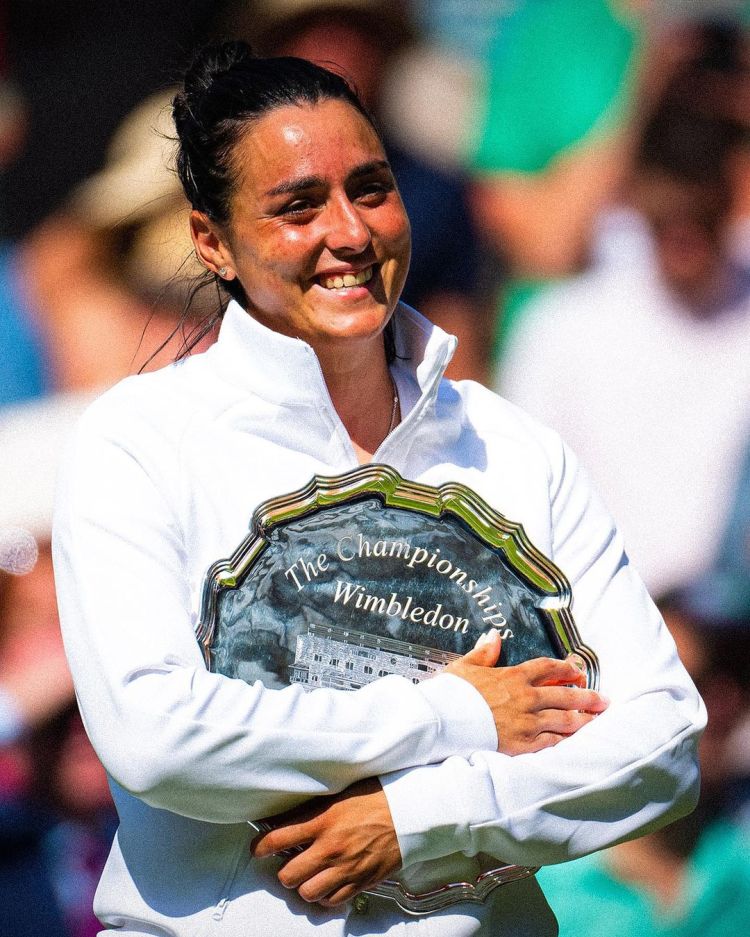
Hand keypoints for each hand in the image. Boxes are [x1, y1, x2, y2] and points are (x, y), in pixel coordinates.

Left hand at [251, 778, 400, 906]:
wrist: (410, 813)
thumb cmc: (376, 797)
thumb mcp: (340, 794)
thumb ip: (314, 808)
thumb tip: (288, 816)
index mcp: (323, 821)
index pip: (278, 838)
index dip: (262, 845)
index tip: (258, 848)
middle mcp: (330, 848)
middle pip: (288, 874)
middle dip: (284, 870)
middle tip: (289, 863)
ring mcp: (345, 868)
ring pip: (307, 892)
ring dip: (305, 885)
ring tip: (309, 875)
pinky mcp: (360, 882)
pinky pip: (332, 900)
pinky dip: (326, 895)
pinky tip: (329, 883)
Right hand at [445, 630, 607, 754]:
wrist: (444, 721)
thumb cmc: (452, 693)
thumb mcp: (466, 666)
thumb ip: (484, 652)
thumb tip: (494, 635)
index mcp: (514, 676)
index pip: (548, 668)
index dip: (567, 669)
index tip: (578, 671)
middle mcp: (526, 698)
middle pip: (565, 695)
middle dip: (587, 697)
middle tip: (603, 700)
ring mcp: (527, 722)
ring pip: (564, 720)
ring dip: (584, 720)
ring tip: (598, 720)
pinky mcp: (523, 744)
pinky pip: (552, 743)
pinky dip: (567, 741)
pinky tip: (577, 742)